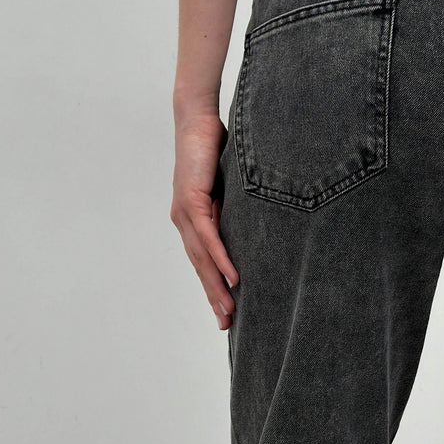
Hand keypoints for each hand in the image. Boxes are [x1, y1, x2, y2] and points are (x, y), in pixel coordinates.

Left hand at [170, 106, 238, 329]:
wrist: (196, 119)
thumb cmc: (215, 147)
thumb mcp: (231, 186)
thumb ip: (237, 207)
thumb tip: (260, 224)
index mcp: (192, 220)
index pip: (203, 261)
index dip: (214, 287)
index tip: (225, 313)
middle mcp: (184, 221)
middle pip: (200, 267)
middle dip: (214, 297)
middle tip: (226, 324)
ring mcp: (184, 213)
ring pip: (202, 258)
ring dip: (216, 286)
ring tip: (229, 310)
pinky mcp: (191, 201)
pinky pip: (208, 237)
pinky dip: (220, 259)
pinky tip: (232, 278)